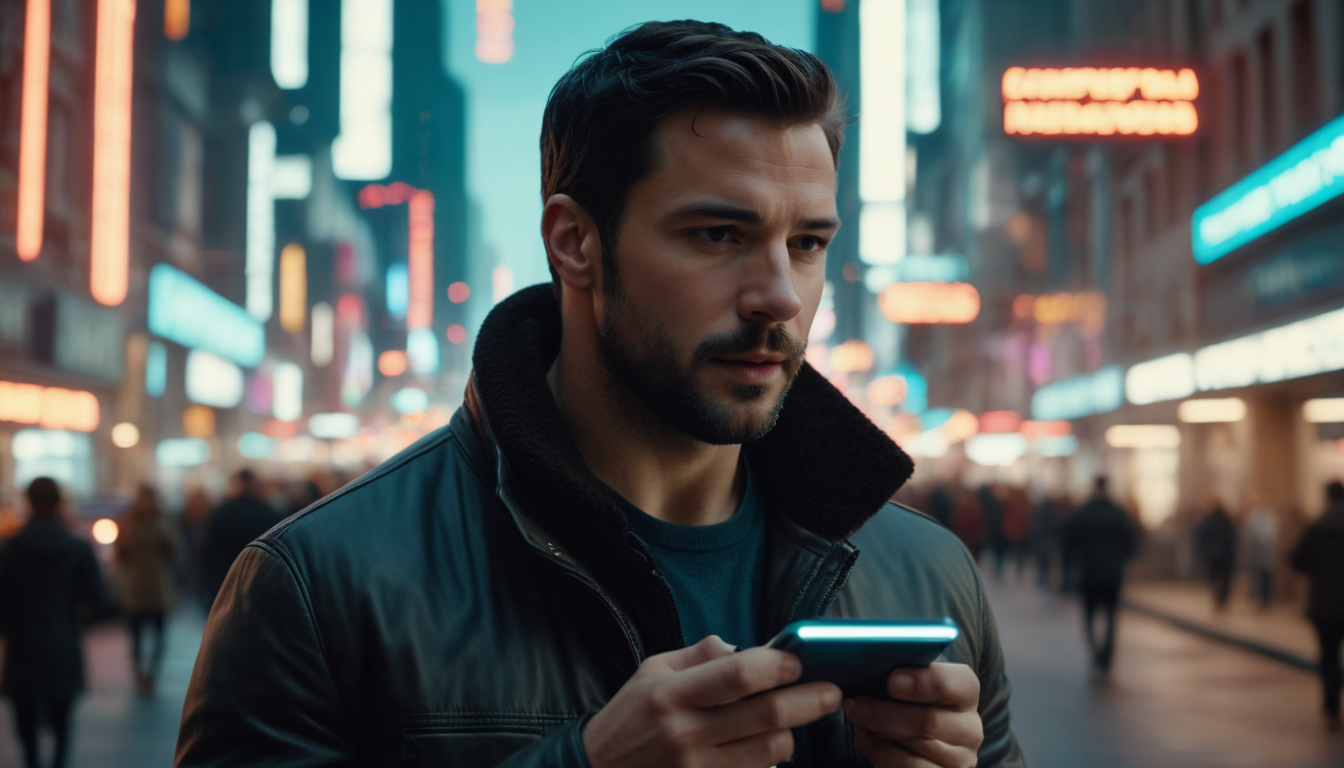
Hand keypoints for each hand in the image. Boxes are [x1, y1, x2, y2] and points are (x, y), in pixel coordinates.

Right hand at [583, 635, 842, 767]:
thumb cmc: (628, 718)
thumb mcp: (652, 672)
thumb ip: (699, 656)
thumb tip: (745, 647)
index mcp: (671, 693)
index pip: (738, 674)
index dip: (777, 665)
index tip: (799, 659)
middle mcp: (685, 733)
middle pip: (766, 716)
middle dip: (808, 701)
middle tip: (831, 691)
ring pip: (770, 751)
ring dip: (793, 733)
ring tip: (797, 719)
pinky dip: (770, 760)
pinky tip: (772, 744)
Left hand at [843, 662, 982, 767]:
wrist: (910, 742)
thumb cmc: (905, 704)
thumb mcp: (906, 688)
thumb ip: (897, 678)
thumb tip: (867, 673)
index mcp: (964, 695)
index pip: (961, 684)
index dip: (926, 681)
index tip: (892, 680)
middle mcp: (969, 730)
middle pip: (929, 722)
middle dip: (886, 713)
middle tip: (855, 705)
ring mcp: (960, 761)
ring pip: (915, 751)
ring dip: (878, 736)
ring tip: (859, 721)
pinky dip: (881, 755)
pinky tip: (870, 742)